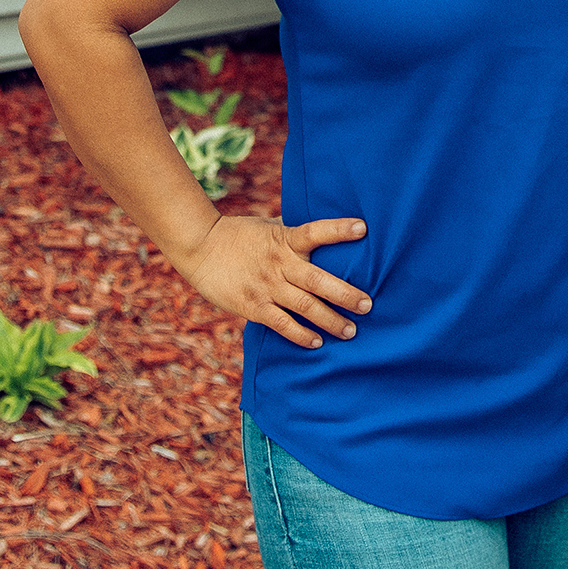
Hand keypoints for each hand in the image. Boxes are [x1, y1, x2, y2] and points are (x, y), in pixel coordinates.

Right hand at [172, 214, 371, 349]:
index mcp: (285, 239)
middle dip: (346, 294)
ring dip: (330, 320)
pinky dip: (301, 335)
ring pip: (305, 307)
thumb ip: (292, 233)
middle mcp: (280, 264)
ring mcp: (267, 287)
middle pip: (319, 280)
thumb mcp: (269, 226)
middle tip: (368, 305)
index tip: (363, 228)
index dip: (339, 230)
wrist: (200, 246)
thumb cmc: (238, 234)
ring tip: (351, 331)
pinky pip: (282, 324)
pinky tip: (317, 342)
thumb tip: (320, 233)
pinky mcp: (254, 306)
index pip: (316, 232)